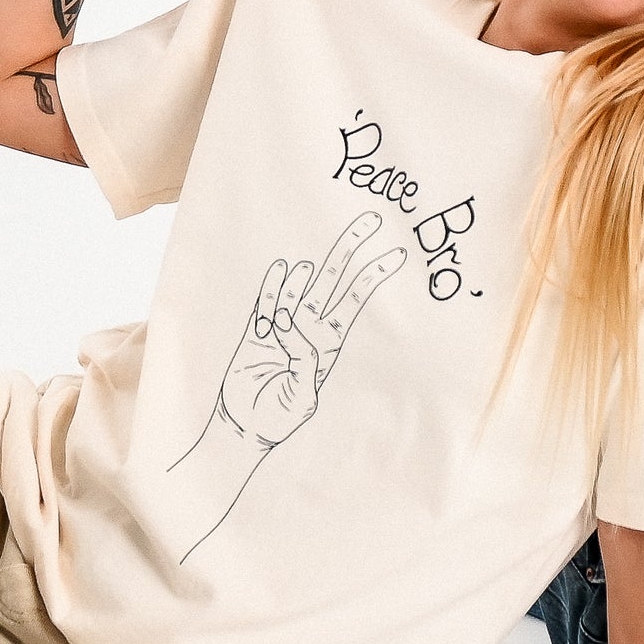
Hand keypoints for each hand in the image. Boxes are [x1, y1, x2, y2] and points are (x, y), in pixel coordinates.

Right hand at [213, 214, 406, 446]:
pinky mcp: (256, 327)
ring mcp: (283, 323)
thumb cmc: (280, 415)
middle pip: (335, 278)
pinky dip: (273, 289)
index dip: (375, 276)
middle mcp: (310, 327)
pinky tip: (281, 272)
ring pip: (299, 289)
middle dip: (353, 249)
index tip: (398, 253)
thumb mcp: (302, 399)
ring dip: (296, 288)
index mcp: (329, 343)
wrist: (245, 423)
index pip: (356, 300)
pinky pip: (267, 299)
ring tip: (292, 295)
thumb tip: (292, 327)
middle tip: (371, 220)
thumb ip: (303, 365)